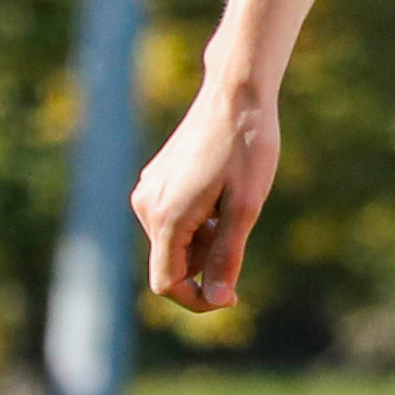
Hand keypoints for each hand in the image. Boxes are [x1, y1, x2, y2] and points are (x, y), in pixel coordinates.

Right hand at [133, 74, 286, 312]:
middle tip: (241, 232)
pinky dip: (198, 223)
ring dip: (204, 243)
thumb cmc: (246, 148)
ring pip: (173, 242)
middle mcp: (147, 206)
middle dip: (205, 265)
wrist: (236, 94)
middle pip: (172, 264)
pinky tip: (221, 195)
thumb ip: (227, 257)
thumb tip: (218, 299)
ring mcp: (148, 190)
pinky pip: (173, 219)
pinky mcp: (156, 179)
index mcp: (167, 217)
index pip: (167, 283)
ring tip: (232, 208)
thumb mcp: (246, 208)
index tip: (234, 296)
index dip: (198, 300)